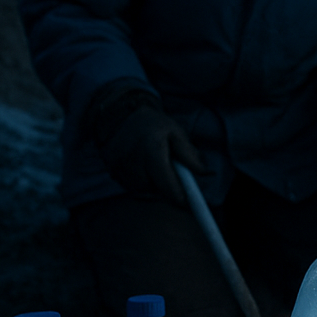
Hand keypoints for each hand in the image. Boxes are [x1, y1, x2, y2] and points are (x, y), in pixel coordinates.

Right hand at [90, 87, 204, 205]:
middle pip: (153, 191)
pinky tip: (142, 170)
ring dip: (151, 187)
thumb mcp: (176, 133)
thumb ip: (189, 154)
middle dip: (164, 190)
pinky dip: (139, 184)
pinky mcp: (111, 171)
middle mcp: (133, 160)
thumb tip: (205, 173)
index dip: (177, 195)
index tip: (185, 201)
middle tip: (170, 179)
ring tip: (155, 171)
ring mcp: (119, 167)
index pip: (166, 183)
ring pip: (140, 191)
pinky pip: (129, 187)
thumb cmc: (154, 125)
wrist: (121, 115)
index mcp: (152, 149)